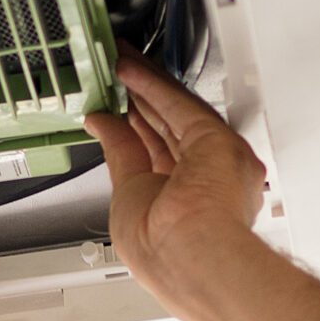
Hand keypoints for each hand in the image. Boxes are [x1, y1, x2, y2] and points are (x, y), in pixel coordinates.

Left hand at [86, 52, 269, 311]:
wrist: (191, 257)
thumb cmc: (163, 249)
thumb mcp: (128, 195)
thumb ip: (120, 153)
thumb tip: (101, 123)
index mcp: (184, 202)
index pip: (156, 154)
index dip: (134, 128)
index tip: (117, 107)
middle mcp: (206, 180)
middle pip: (168, 128)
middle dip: (141, 100)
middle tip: (119, 76)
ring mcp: (216, 160)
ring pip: (176, 113)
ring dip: (147, 85)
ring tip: (121, 63)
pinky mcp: (218, 142)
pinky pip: (180, 107)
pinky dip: (153, 86)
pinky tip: (131, 71)